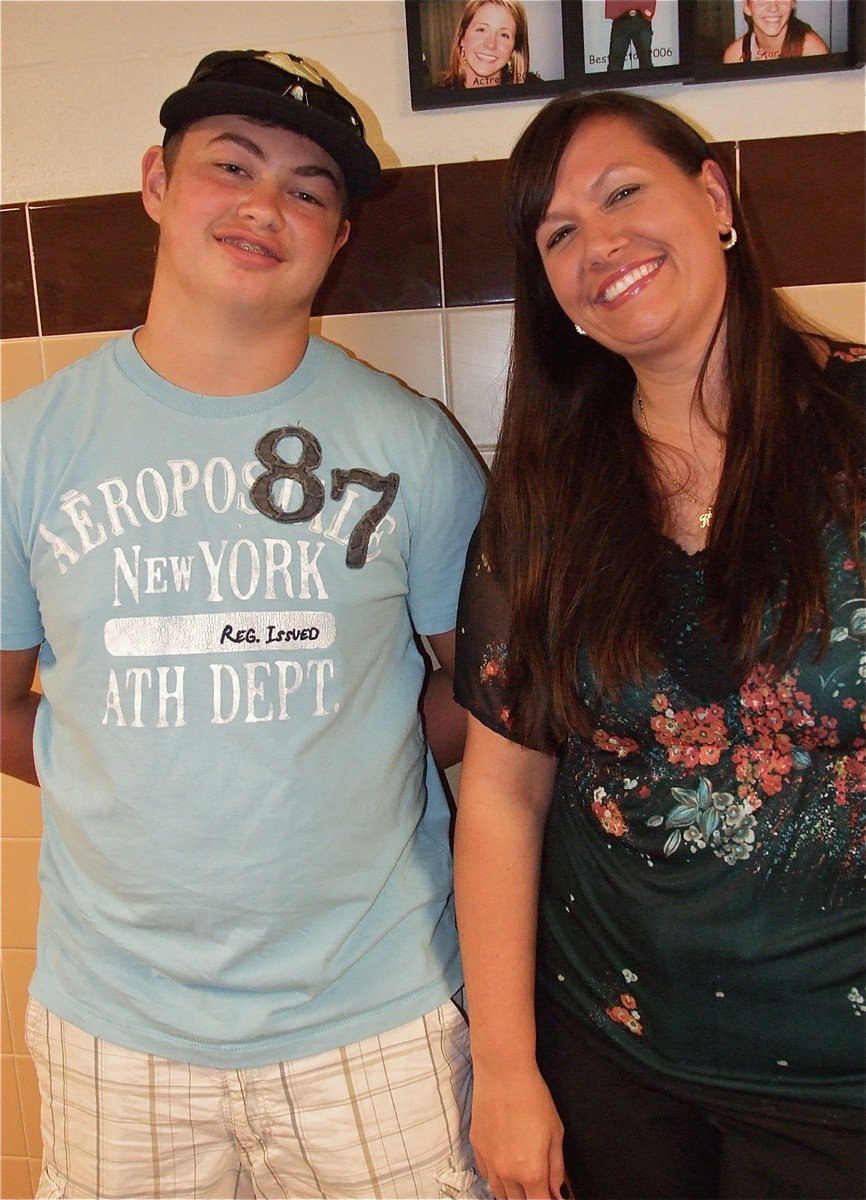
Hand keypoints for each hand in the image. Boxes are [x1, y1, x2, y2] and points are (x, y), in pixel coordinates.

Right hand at [470, 1064, 564, 1198]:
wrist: (503, 1072)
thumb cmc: (533, 1097)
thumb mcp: (555, 1133)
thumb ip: (557, 1169)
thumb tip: (556, 1192)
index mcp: (531, 1172)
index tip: (551, 1196)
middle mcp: (507, 1173)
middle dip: (530, 1198)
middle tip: (539, 1187)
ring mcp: (489, 1162)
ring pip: (500, 1194)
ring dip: (512, 1193)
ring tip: (523, 1180)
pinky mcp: (476, 1148)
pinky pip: (486, 1175)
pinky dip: (497, 1177)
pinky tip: (506, 1165)